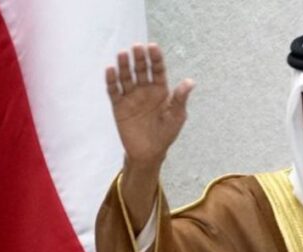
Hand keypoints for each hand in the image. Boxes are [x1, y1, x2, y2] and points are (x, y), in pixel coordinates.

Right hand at [105, 43, 194, 166]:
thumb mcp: (177, 116)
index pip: (157, 70)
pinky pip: (114, 91)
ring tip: (122, 54)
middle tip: (137, 47)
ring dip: (124, 66)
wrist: (149, 153)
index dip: (155, 58)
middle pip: (141, 70)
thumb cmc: (166, 134)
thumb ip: (180, 98)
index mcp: (160, 90)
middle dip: (139, 58)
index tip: (153, 47)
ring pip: (126, 77)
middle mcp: (144, 90)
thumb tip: (190, 81)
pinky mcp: (119, 106)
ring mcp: (131, 97)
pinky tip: (111, 70)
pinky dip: (111, 81)